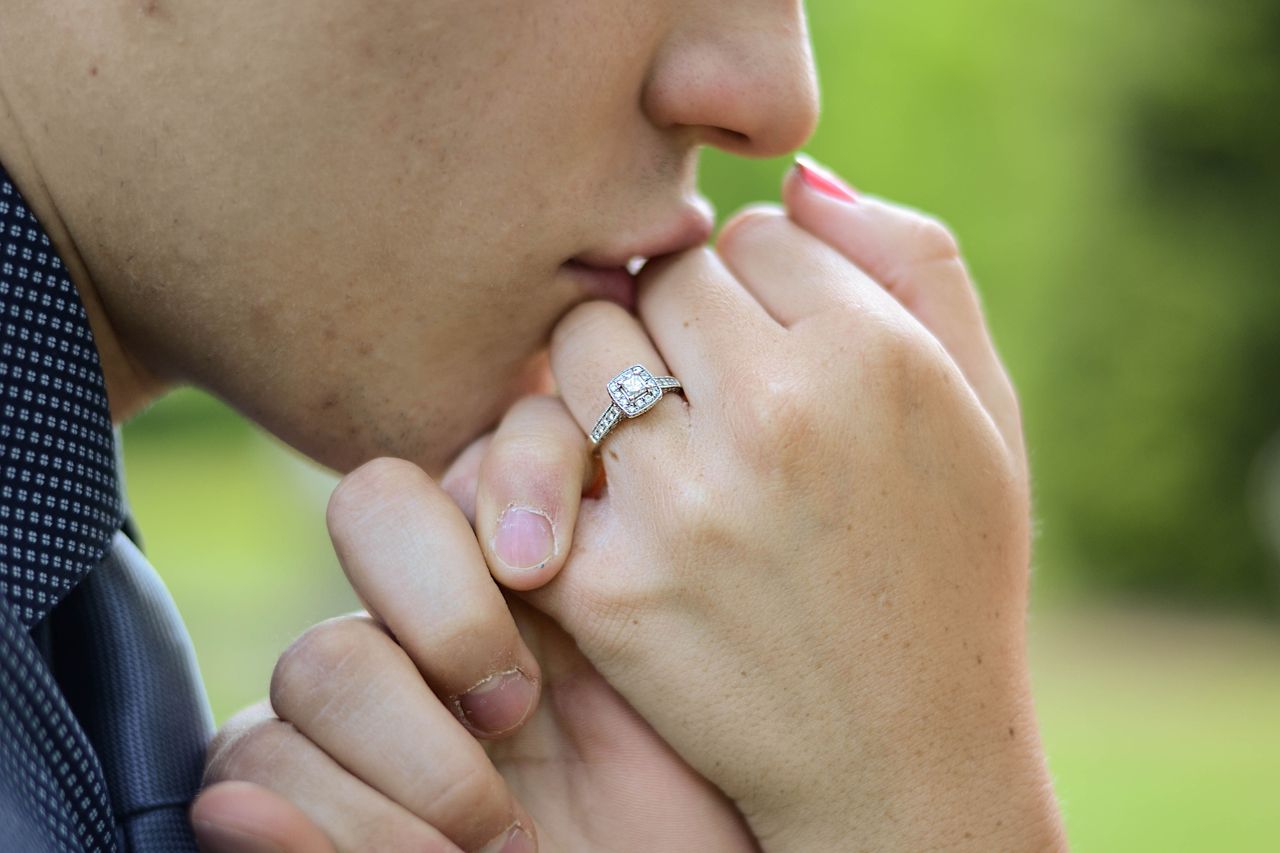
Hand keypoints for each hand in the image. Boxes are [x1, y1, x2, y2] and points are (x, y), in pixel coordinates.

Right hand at [192, 398, 756, 851]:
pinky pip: (255, 764)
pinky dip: (312, 822)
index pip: (495, 439)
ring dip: (412, 759)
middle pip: (375, 508)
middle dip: (447, 610)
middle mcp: (442, 607)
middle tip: (516, 710)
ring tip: (501, 838)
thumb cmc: (694, 792)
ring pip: (319, 661)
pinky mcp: (307, 786)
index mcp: (534, 556)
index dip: (514, 471)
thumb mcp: (682, 681)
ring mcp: (369, 697)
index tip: (547, 569)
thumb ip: (623, 586)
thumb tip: (525, 543)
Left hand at [485, 162, 1065, 850]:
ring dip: (608, 375)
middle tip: (707, 384)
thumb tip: (794, 182)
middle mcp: (773, 413)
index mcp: (871, 355)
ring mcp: (681, 501)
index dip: (758, 285)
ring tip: (658, 434)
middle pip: (659, 279)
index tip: (771, 342)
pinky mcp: (608, 584)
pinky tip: (615, 499)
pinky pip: (540, 459)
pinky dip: (565, 468)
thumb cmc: (947, 570)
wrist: (902, 759)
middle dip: (678, 318)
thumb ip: (914, 264)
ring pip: (580, 348)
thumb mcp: (986, 407)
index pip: (753, 235)